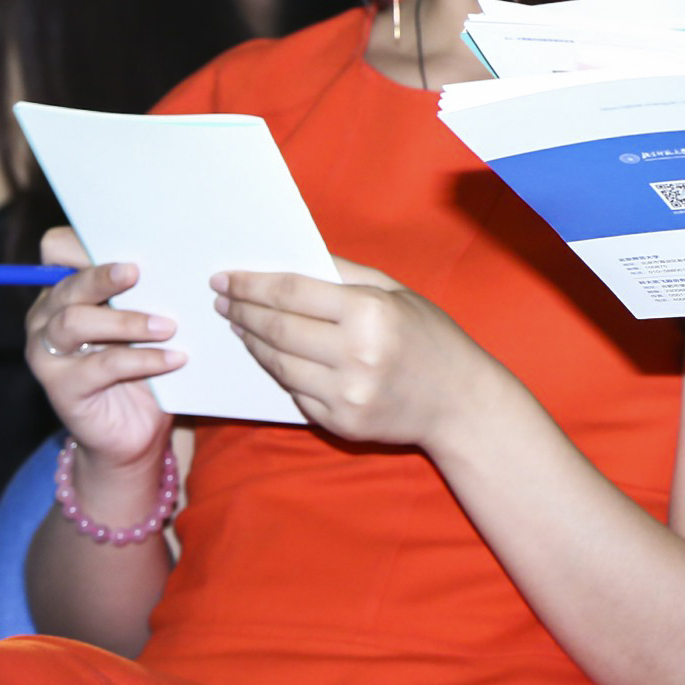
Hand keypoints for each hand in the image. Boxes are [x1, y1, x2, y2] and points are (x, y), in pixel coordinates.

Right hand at [24, 227, 181, 467]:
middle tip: (138, 272)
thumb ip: (148, 289)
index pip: (58, 250)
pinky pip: (100, 366)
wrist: (135, 429)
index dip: (82, 243)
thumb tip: (177, 253)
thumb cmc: (145, 361)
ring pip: (74, 322)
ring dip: (126, 321)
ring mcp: (48, 353)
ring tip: (168, 326)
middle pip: (67, 285)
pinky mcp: (62, 388)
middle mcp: (47, 316)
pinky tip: (174, 359)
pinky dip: (142, 359)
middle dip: (102, 276)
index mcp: (67, 289)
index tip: (124, 243)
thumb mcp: (146, 320)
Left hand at [213, 259, 506, 449]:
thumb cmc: (430, 338)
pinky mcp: (339, 422)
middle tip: (225, 302)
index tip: (225, 279)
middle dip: (243, 312)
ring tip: (242, 326)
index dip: (252, 285)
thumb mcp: (397, 293)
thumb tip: (292, 261)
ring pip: (278, 364)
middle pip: (277, 328)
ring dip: (253, 343)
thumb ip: (345, 274)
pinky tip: (273, 356)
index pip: (292, 293)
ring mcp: (345, 394)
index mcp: (370, 312)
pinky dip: (280, 372)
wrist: (460, 402)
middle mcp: (355, 355)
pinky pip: (295, 393)